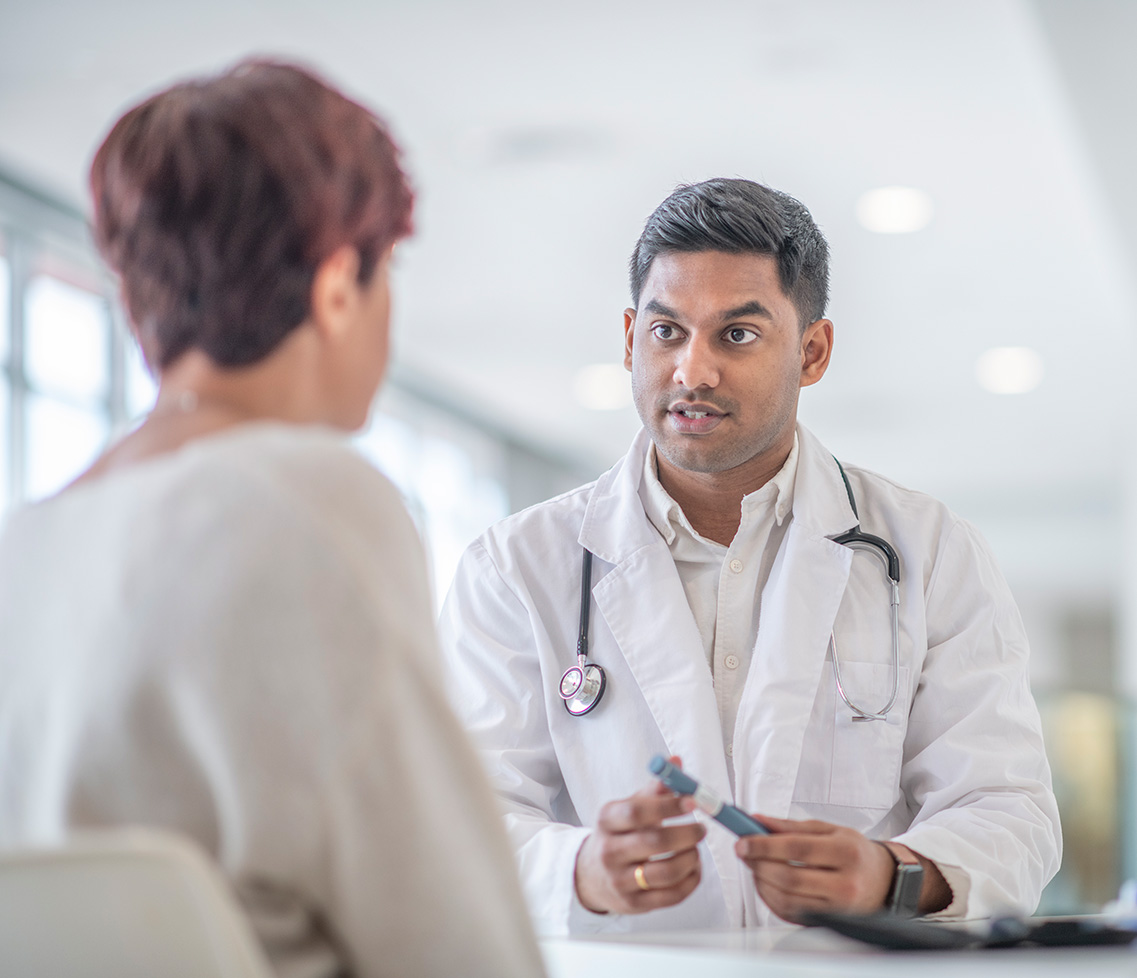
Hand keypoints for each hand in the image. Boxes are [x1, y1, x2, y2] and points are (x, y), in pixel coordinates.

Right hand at [574, 757, 705, 914]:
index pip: (637, 811)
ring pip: (666, 872)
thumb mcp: (627, 808)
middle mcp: (610, 850)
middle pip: (655, 842)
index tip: (693, 800)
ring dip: (691, 859)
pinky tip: (693, 868)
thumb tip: (676, 763)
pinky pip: (671, 895)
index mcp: (607, 820)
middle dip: (687, 834)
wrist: (591, 875)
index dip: (668, 805)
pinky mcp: (633, 904)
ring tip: (696, 849)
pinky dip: (691, 880)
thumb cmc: (618, 834)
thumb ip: (653, 789)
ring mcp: (620, 880)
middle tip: (702, 828)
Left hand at [734, 816, 895, 921]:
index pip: (796, 848)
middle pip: (789, 877)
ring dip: (761, 882)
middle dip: (758, 863)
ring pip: (787, 899)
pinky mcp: (830, 924)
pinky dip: (771, 899)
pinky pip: (791, 914)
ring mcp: (839, 908)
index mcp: (845, 852)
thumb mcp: (829, 830)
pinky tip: (766, 884)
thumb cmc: (855, 853)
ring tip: (754, 866)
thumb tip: (757, 820)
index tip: (743, 840)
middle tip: (744, 851)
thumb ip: (791, 826)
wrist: (885, 882)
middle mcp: (845, 883)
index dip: (764, 845)